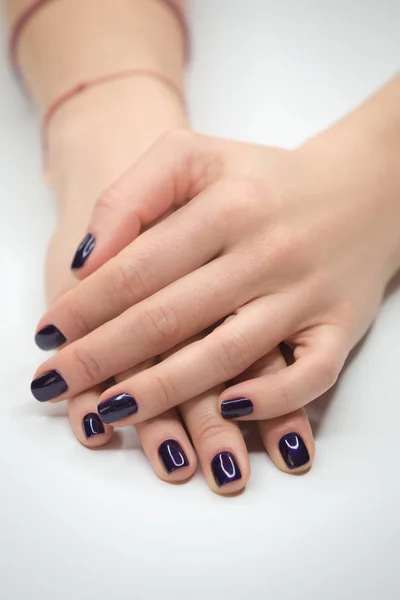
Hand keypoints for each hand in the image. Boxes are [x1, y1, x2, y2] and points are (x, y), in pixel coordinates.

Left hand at [32, 93, 399, 426]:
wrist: (362, 190)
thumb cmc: (265, 179)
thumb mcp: (194, 156)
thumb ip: (131, 196)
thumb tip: (85, 263)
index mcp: (226, 206)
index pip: (137, 269)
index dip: (83, 308)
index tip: (48, 334)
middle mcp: (266, 253)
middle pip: (169, 318)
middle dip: (101, 358)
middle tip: (53, 382)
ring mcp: (306, 295)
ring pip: (226, 354)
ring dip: (162, 391)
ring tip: (109, 410)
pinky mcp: (340, 327)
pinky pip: (309, 377)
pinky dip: (270, 400)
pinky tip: (229, 411)